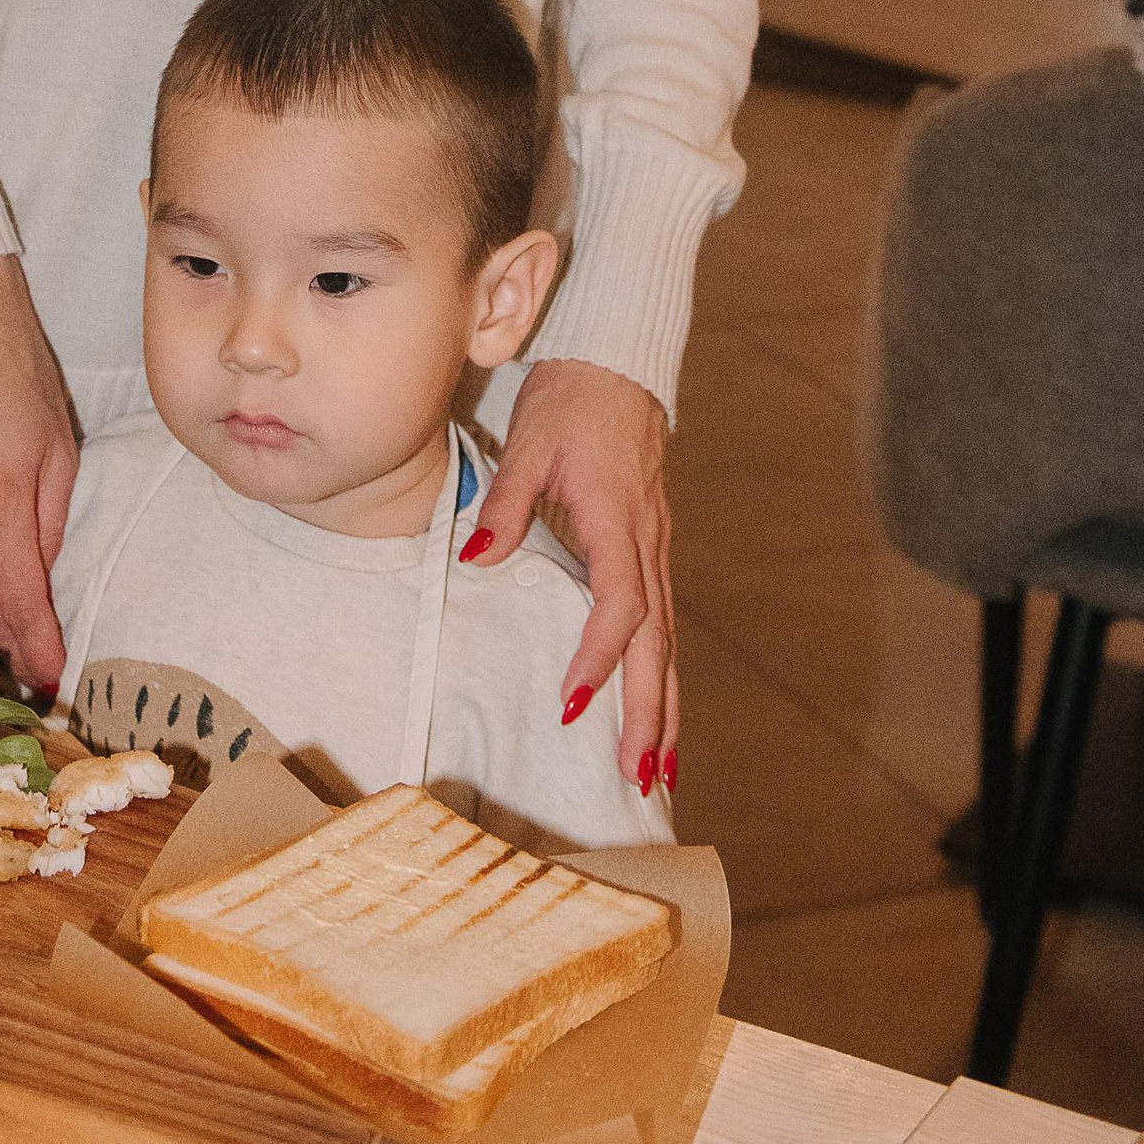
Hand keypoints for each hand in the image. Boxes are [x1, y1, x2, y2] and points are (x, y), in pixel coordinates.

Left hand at [463, 359, 675, 797]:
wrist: (616, 365)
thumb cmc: (570, 402)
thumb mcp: (527, 445)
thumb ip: (504, 506)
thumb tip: (476, 559)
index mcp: (617, 520)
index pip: (618, 604)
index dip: (599, 657)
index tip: (574, 703)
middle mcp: (647, 542)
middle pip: (656, 641)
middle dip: (650, 713)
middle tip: (640, 777)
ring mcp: (656, 547)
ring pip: (667, 640)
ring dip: (665, 707)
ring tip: (660, 771)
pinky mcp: (652, 548)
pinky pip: (662, 622)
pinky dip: (662, 673)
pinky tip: (656, 710)